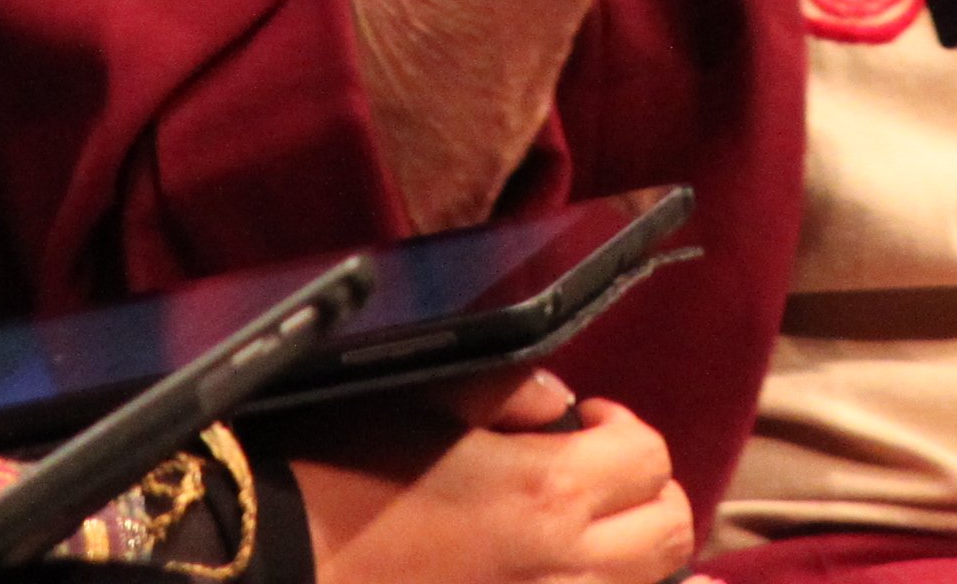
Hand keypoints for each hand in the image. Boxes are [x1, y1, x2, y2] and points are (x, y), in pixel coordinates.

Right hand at [287, 371, 693, 583]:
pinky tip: (570, 569)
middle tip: (600, 471)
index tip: (586, 419)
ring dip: (633, 548)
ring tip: (583, 525)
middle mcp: (567, 566)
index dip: (623, 426)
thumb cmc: (347, 478)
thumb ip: (512, 390)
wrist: (285, 560)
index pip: (648, 456)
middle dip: (648, 489)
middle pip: (671, 528)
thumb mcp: (428, 403)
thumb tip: (557, 400)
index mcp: (549, 490)